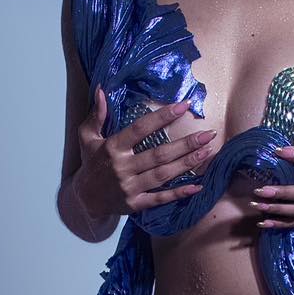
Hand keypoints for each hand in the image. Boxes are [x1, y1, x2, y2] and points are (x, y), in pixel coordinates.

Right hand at [73, 86, 213, 219]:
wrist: (85, 199)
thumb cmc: (90, 163)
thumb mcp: (87, 137)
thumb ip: (96, 115)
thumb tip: (101, 90)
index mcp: (112, 148)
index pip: (141, 129)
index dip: (163, 116)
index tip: (183, 105)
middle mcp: (122, 167)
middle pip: (159, 154)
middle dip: (185, 144)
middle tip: (209, 134)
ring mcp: (130, 187)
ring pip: (163, 174)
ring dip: (187, 163)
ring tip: (207, 151)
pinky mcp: (135, 204)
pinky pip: (160, 198)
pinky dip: (179, 194)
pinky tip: (197, 186)